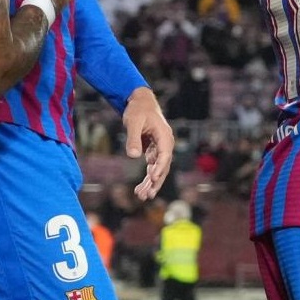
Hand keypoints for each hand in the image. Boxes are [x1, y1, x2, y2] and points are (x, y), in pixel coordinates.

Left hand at [122, 86, 174, 200]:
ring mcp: (160, 148)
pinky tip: (140, 189)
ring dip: (151, 183)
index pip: (165, 155)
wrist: (140, 102)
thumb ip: (133, 138)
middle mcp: (166, 144)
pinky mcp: (154, 151)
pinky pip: (152, 168)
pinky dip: (147, 178)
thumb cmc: (138, 110)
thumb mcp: (133, 122)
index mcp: (164, 136)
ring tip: (142, 196)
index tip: (153, 178)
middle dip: (155, 182)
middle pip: (163, 166)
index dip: (159, 167)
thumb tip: (133, 156)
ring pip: (158, 169)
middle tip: (147, 195)